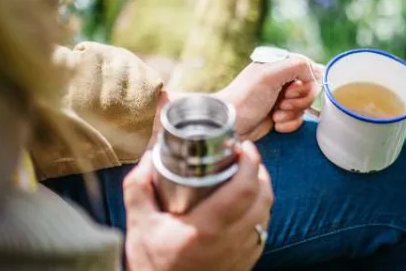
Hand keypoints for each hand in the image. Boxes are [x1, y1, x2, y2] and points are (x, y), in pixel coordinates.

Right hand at [123, 141, 273, 270]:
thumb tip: (148, 157)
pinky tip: (244, 205)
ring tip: (245, 176)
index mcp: (207, 228)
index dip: (250, 162)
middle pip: (263, 197)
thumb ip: (139, 188)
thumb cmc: (153, 266)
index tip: (242, 146)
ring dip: (261, 190)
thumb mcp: (139, 225)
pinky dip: (259, 211)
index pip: (245, 188)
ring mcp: (242, 253)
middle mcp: (231, 241)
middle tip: (243, 157)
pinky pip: (262, 229)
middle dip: (258, 170)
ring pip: (266, 213)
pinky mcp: (247, 262)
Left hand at [214, 54, 323, 140]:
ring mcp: (283, 98)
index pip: (309, 68)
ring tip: (275, 114)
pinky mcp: (282, 115)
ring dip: (292, 113)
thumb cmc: (247, 97)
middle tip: (281, 102)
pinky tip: (275, 123)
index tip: (291, 89)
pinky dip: (289, 124)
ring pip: (306, 106)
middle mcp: (283, 80)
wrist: (231, 124)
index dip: (306, 82)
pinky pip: (299, 119)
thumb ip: (296, 65)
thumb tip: (315, 73)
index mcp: (280, 65)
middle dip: (298, 100)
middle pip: (311, 89)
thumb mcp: (270, 75)